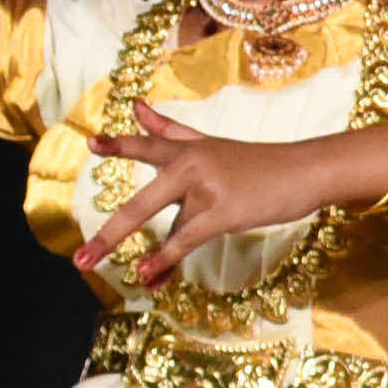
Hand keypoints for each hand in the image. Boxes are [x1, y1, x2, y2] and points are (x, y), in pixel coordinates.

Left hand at [78, 104, 365, 286]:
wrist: (307, 170)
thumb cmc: (262, 162)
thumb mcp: (213, 143)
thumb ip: (170, 129)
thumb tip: (135, 106)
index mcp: (187, 150)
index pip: (148, 145)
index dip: (119, 145)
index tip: (90, 143)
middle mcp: (190, 166)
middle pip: (142, 204)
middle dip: (110, 235)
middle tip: (80, 259)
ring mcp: (205, 189)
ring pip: (168, 230)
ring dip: (151, 261)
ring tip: (131, 280)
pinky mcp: (222, 212)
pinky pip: (186, 240)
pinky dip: (167, 260)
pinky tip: (148, 274)